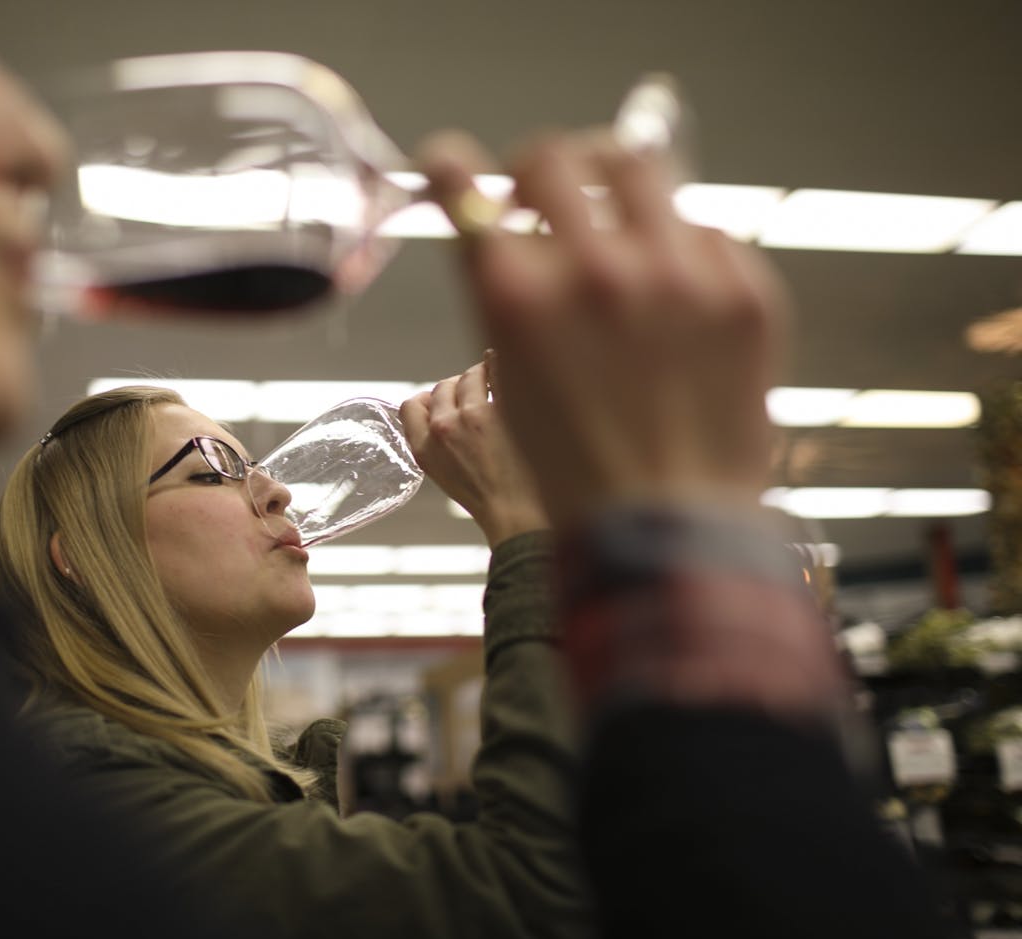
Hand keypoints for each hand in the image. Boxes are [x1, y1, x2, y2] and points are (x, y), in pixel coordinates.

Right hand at [399, 359, 548, 547]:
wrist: (519, 513)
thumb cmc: (486, 497)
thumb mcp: (443, 474)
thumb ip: (433, 442)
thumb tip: (434, 407)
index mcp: (425, 447)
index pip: (411, 405)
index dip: (426, 400)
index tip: (442, 401)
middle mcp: (444, 427)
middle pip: (442, 387)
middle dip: (456, 388)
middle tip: (473, 393)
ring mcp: (474, 416)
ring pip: (468, 377)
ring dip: (478, 376)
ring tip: (491, 381)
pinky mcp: (503, 409)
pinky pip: (496, 371)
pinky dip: (496, 363)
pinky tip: (500, 360)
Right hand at [413, 129, 787, 529]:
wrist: (665, 526)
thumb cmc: (577, 465)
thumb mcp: (511, 377)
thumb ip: (503, 294)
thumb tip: (509, 231)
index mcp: (519, 297)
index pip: (467, 188)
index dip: (452, 168)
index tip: (452, 162)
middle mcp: (596, 270)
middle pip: (555, 156)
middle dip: (538, 167)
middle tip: (543, 191)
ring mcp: (677, 274)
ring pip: (639, 167)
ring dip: (611, 179)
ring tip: (614, 214)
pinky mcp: (742, 291)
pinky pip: (704, 229)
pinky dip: (679, 247)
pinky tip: (672, 291)